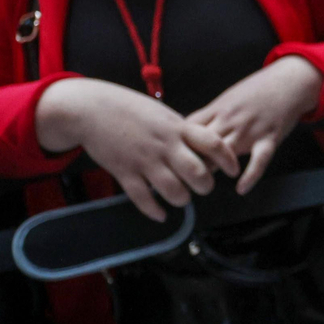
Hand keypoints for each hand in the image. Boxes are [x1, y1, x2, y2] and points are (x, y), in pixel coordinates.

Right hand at [36, 78, 236, 220]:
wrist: (90, 108)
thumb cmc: (129, 109)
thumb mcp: (162, 114)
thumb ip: (182, 130)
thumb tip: (203, 145)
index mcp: (176, 127)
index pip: (212, 143)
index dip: (227, 159)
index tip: (233, 170)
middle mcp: (164, 145)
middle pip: (197, 172)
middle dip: (205, 185)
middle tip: (203, 187)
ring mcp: (144, 159)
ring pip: (173, 190)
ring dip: (182, 199)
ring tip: (182, 198)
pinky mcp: (124, 172)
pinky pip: (143, 198)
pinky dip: (154, 210)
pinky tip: (161, 214)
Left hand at [187, 56, 323, 194]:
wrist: (288, 81)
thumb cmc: (257, 91)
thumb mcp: (227, 98)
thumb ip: (209, 116)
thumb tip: (185, 131)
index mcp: (217, 109)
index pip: (188, 130)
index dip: (176, 145)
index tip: (170, 159)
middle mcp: (230, 120)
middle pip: (202, 144)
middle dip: (190, 161)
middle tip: (181, 178)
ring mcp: (250, 130)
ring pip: (225, 153)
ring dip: (214, 169)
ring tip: (203, 185)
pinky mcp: (269, 138)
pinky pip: (259, 160)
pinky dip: (250, 175)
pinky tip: (241, 188)